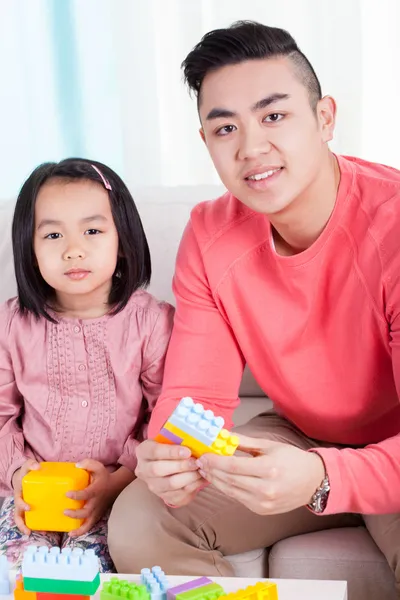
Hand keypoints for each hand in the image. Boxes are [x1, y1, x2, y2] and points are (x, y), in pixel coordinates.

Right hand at [12, 459, 39, 534]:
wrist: (24, 475)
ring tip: (41, 533)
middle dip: (22, 524)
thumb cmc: (26, 472)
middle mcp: (21, 502)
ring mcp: (26, 507)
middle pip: (18, 516)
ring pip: (25, 520)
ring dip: (30, 528)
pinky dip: (39, 524)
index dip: (21, 506)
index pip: (17, 501)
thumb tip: (38, 466)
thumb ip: (31, 464)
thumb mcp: (27, 466)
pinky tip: (48, 528)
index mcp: (19, 493)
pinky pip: (34, 518)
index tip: (28, 507)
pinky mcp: (33, 508)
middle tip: (28, 531)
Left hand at [65, 459, 114, 536]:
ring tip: (70, 532)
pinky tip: (72, 534)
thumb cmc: (104, 476)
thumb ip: (88, 463)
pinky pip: (90, 525)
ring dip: (80, 529)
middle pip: (86, 512)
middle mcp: (96, 502)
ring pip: (89, 523)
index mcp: (96, 490)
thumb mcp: (98, 466)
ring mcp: (97, 510)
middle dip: (75, 514)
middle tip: (65, 511)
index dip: (77, 495)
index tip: (67, 494)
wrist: (116, 486)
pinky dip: (82, 531)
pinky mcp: (97, 515)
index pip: (86, 494)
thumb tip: (76, 466)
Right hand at [135, 440, 203, 506]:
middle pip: (159, 470)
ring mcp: (153, 485)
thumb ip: (178, 440)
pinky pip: (179, 494)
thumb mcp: (169, 440)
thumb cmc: (170, 448)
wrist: (167, 464)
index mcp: (143, 452)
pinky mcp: (164, 496)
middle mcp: (144, 470)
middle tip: (196, 462)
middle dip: (180, 466)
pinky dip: (193, 486)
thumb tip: (195, 441)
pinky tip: (201, 478)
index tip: (187, 451)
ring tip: (200, 470)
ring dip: (188, 477)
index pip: (155, 451)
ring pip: (170, 484)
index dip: (171, 452)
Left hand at [196, 434, 325, 514]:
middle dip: (211, 471)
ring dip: (216, 481)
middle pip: (229, 480)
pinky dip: (227, 488)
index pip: (233, 466)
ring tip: (206, 470)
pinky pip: (238, 498)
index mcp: (268, 469)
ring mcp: (264, 502)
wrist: (313, 482)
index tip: (204, 456)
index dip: (215, 461)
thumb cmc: (291, 459)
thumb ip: (244, 442)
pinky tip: (220, 479)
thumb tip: (223, 435)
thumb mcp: (269, 445)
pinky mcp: (262, 510)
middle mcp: (266, 489)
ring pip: (231, 491)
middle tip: (200, 462)